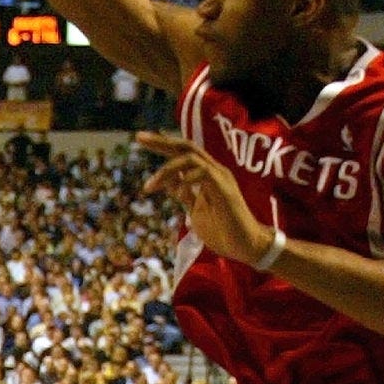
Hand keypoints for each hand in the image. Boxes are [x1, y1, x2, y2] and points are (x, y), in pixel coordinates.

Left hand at [137, 132, 272, 268]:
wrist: (244, 246)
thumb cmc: (223, 231)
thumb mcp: (196, 211)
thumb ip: (185, 195)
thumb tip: (170, 182)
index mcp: (206, 174)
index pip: (182, 153)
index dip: (162, 145)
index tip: (140, 140)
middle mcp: (214, 170)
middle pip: (186, 147)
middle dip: (161, 142)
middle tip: (139, 138)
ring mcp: (220, 177)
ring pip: (191, 158)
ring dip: (167, 169)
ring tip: (151, 185)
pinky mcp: (225, 188)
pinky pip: (204, 172)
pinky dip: (186, 177)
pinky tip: (177, 190)